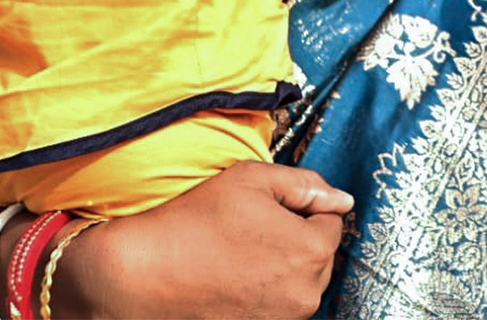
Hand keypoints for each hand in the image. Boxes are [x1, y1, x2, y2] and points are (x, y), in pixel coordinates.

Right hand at [69, 161, 352, 318]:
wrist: (143, 275)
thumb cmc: (196, 220)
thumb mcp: (252, 180)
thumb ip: (305, 185)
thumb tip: (343, 200)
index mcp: (311, 249)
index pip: (332, 222)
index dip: (304, 210)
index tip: (269, 210)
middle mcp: (307, 293)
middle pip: (319, 257)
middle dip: (297, 240)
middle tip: (251, 231)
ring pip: (301, 285)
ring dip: (283, 269)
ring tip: (240, 257)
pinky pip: (279, 307)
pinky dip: (265, 293)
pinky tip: (235, 281)